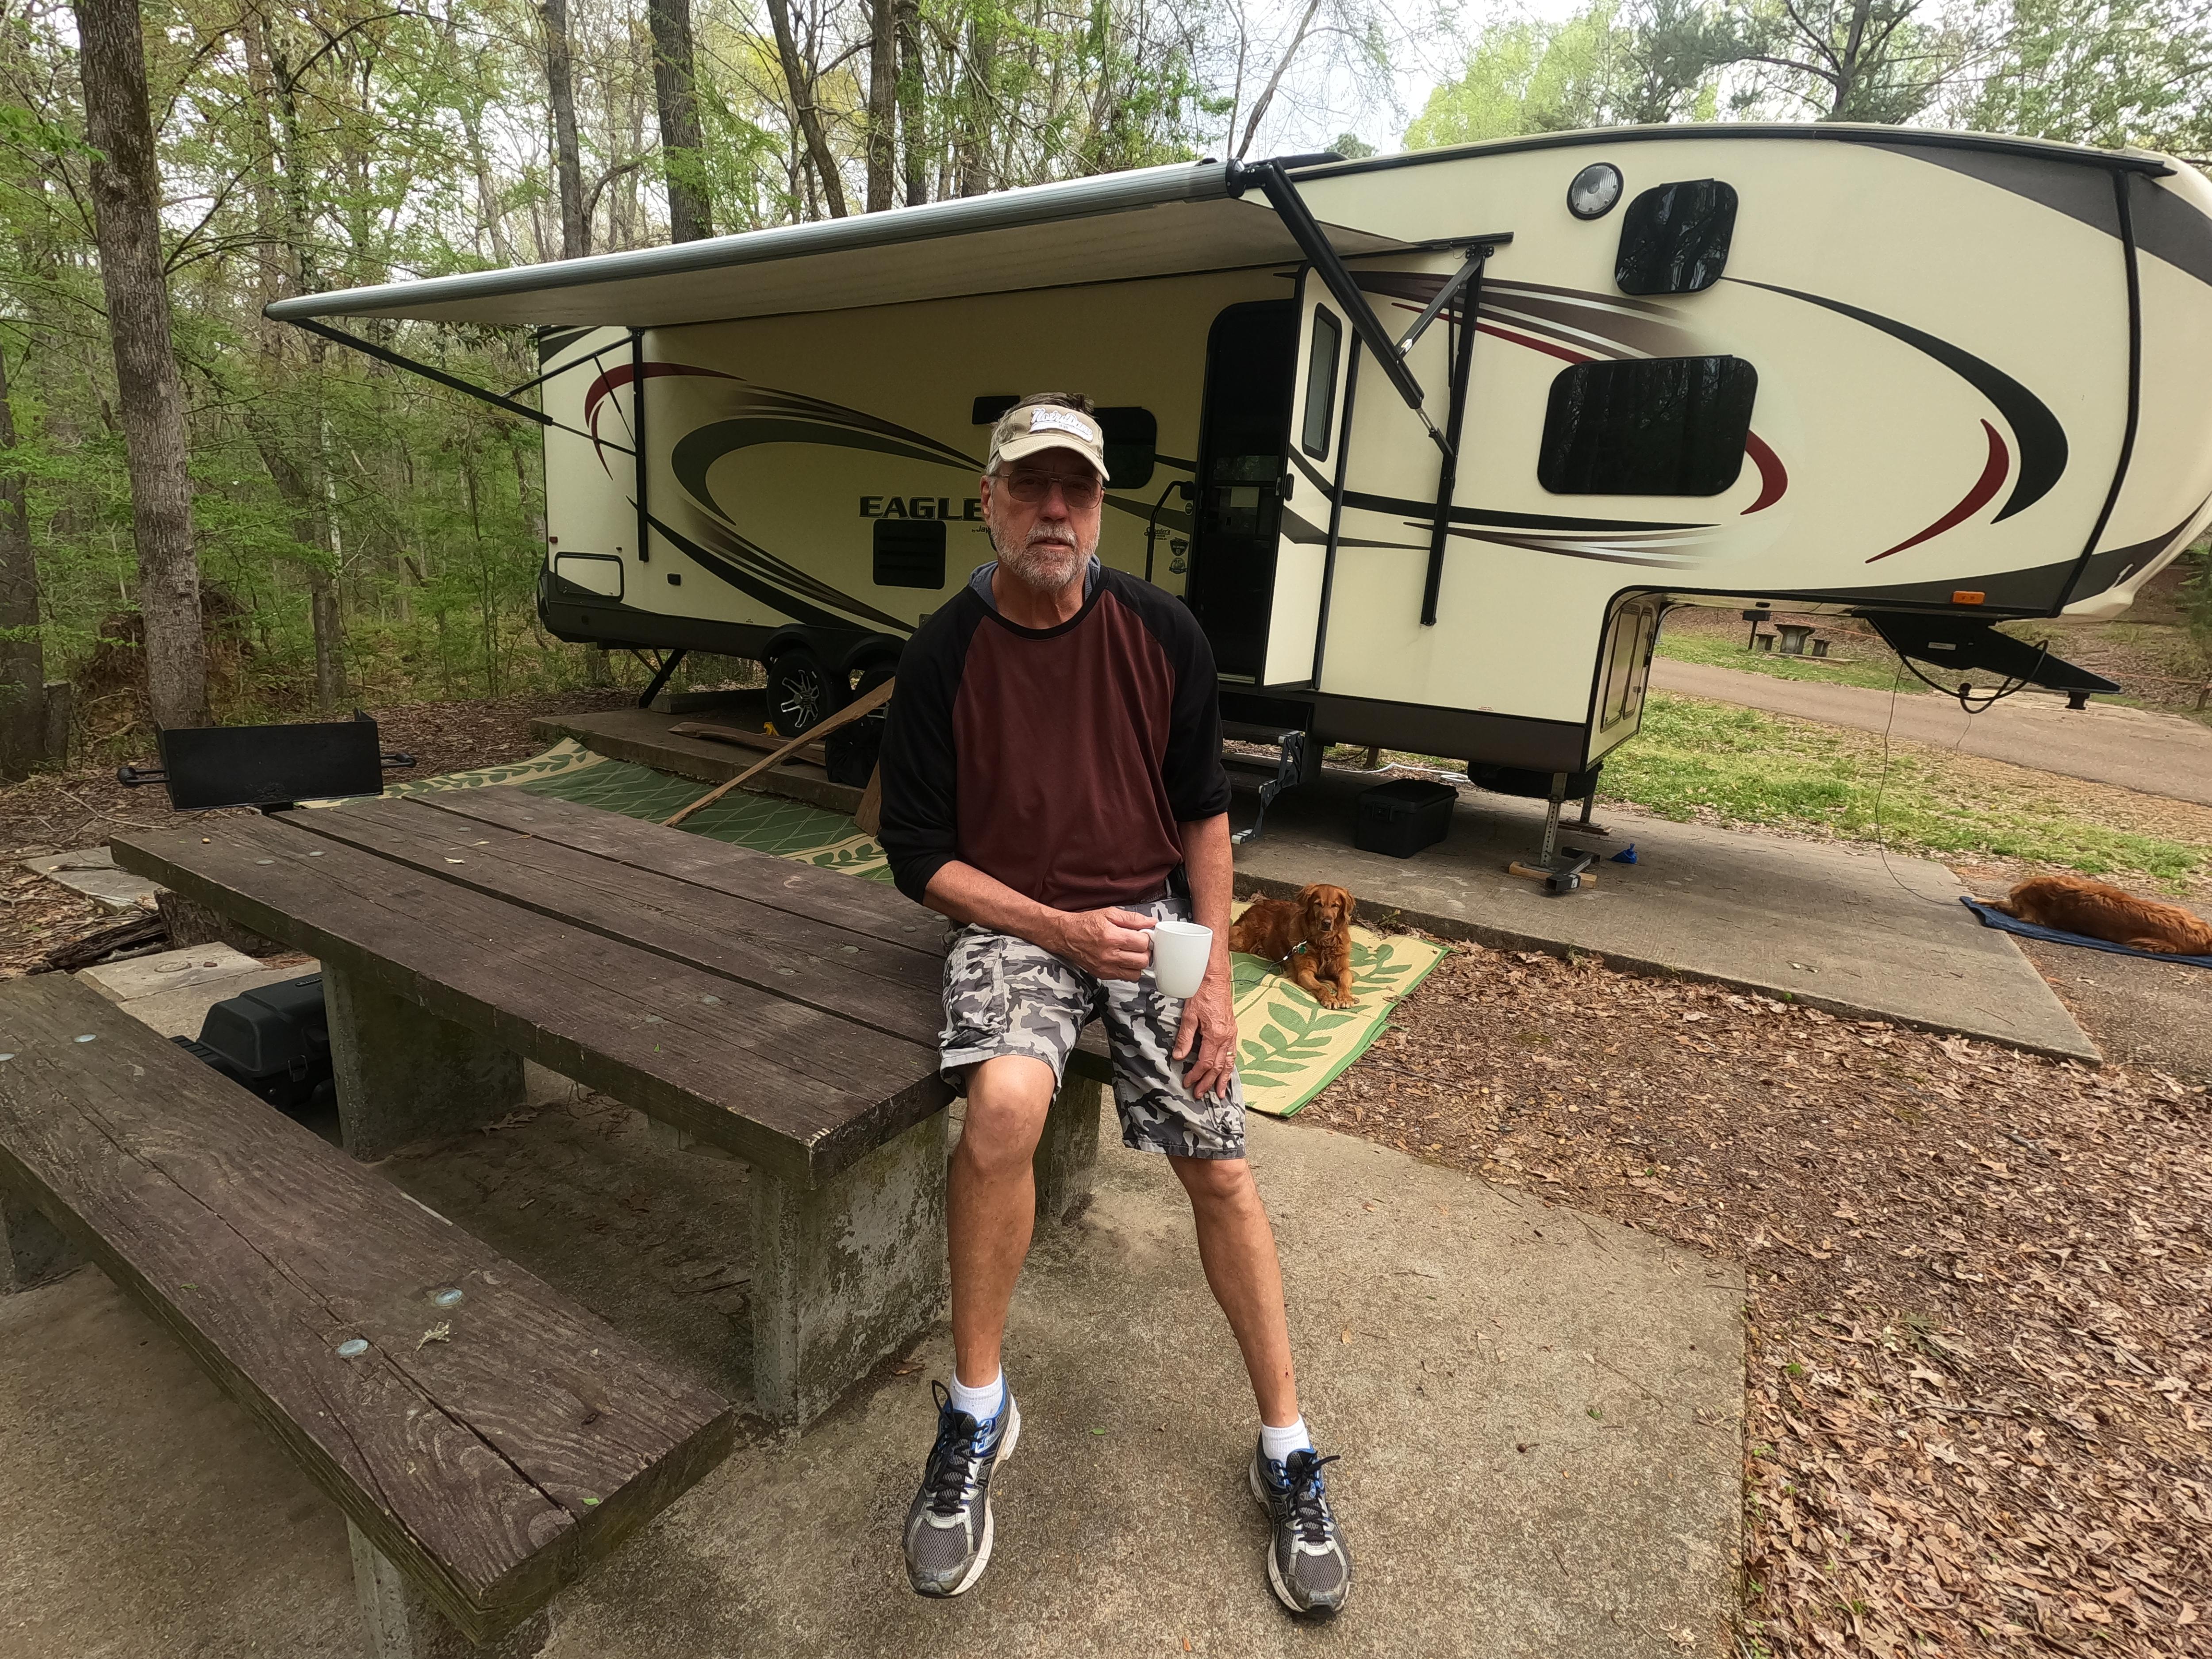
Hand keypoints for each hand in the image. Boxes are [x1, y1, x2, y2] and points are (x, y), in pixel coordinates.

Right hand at [1050, 906, 1156, 980]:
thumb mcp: (1109, 913)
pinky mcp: (1104, 975)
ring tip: (1132, 952)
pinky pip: (1126, 977)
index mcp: (1112, 936)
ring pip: (1137, 972)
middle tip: (1139, 944)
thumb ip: (1133, 918)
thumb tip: (1151, 922)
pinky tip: (1124, 959)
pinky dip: (1129, 969)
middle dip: (1145, 951)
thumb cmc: (1085, 924)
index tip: (1143, 934)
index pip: (1143, 943)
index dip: (1147, 937)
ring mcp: (1106, 967)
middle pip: (1143, 960)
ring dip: (1138, 962)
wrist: (1065, 936)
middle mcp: (1109, 955)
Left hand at [1172, 959, 1238, 1101]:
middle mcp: (1227, 1037)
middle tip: (1200, 1094)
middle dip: (1209, 1082)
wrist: (1215, 976)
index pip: (1205, 1063)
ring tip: (1220, 1093)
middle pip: (1218, 1066)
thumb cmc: (1202, 992)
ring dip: (1223, 1079)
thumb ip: (1185, 1038)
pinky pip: (1233, 1052)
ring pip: (1229, 1062)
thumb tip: (1179, 1057)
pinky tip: (1227, 1071)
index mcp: (1216, 1035)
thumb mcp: (1189, 1015)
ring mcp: (1232, 1033)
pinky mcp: (1233, 1028)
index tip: (1188, 1083)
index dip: (1196, 1075)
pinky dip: (1230, 1065)